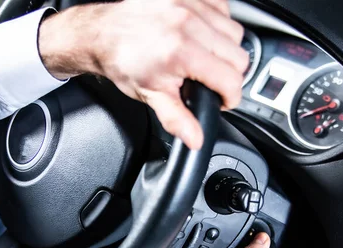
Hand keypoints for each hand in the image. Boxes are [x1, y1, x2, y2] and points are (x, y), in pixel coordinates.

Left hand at [37, 0, 248, 149]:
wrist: (103, 34)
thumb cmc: (123, 62)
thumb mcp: (151, 95)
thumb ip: (177, 119)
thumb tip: (195, 139)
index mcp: (180, 52)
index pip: (230, 79)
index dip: (229, 97)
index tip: (222, 100)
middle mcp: (187, 23)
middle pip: (238, 55)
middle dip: (228, 75)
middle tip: (210, 81)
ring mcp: (188, 4)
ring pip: (234, 32)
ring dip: (225, 48)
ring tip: (204, 57)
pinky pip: (223, 9)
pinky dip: (217, 23)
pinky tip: (201, 35)